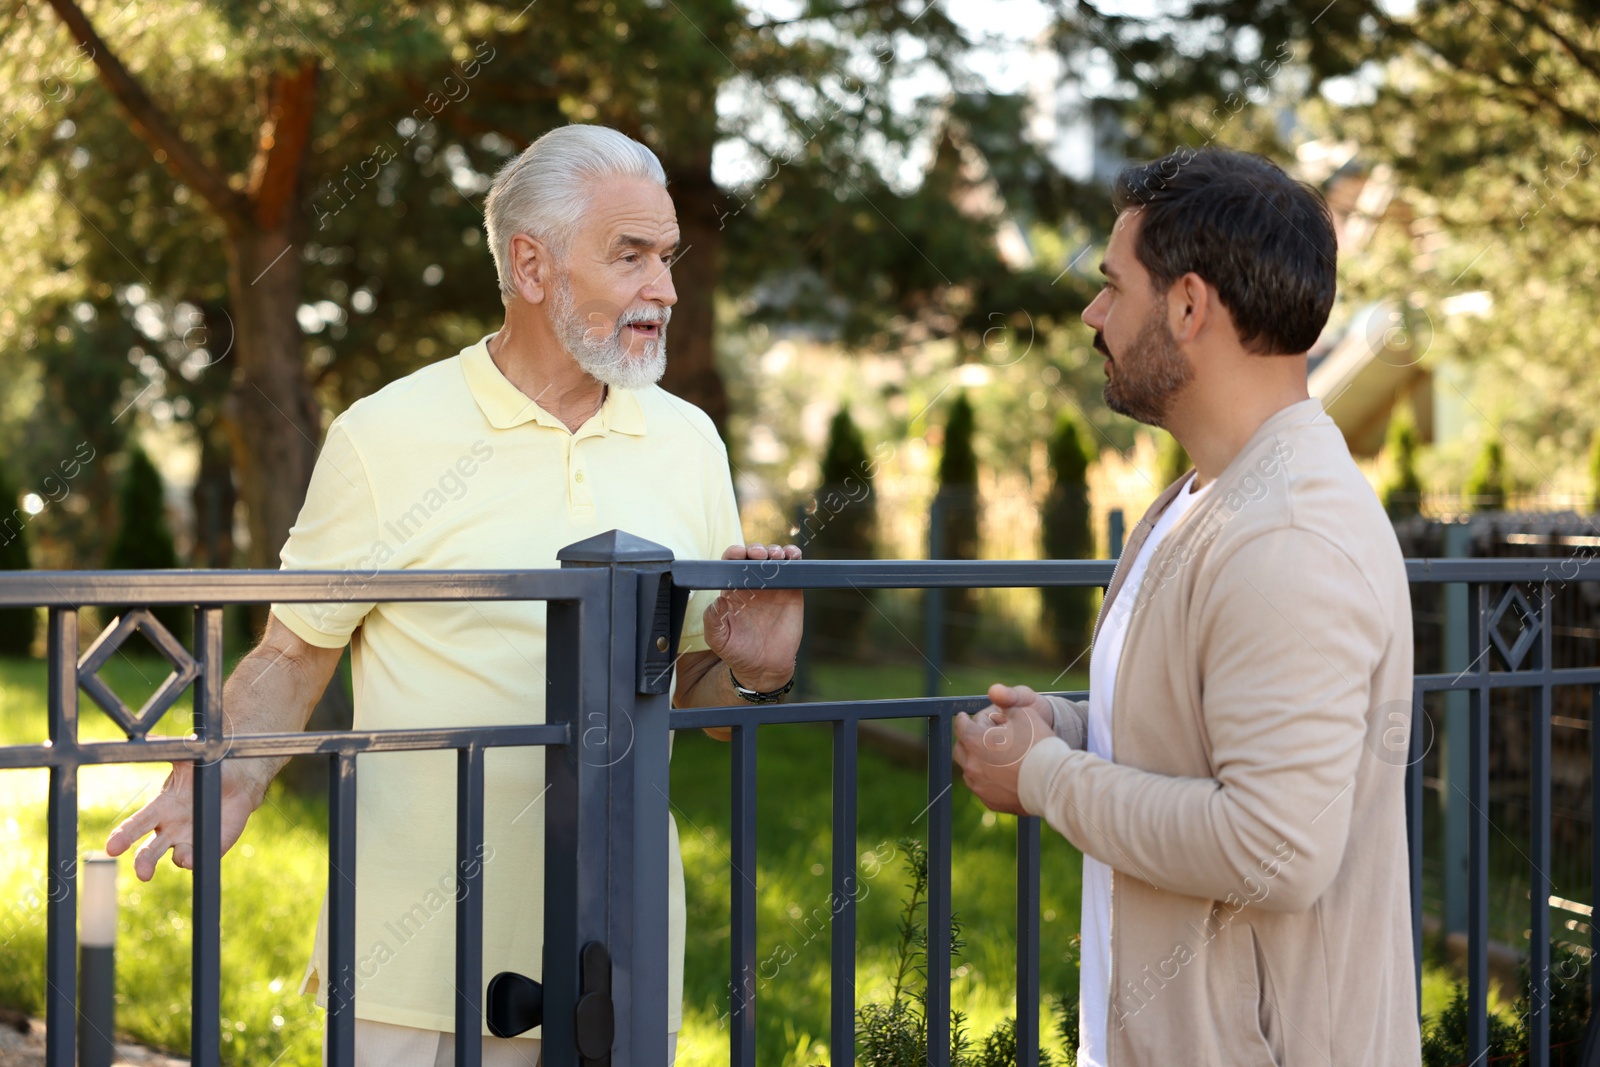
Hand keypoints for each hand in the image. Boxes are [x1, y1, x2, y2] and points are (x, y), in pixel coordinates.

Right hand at [106, 761, 261, 880]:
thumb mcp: (188, 761)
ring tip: (183, 855)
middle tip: (142, 872)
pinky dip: (198, 858)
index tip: (112, 848)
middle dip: (143, 861)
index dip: (123, 837)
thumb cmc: (206, 771)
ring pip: (176, 857)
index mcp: (160, 809)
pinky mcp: (209, 847)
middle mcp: (169, 830)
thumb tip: (150, 737)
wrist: (238, 782)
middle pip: (149, 851)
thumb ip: (170, 752)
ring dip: (179, 857)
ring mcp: (189, 840)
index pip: (135, 825)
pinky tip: (197, 855)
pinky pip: (201, 857)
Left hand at [704, 542, 802, 692]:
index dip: (734, 554)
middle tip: (759, 555)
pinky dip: (794, 558)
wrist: (765, 668)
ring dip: (775, 550)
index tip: (738, 553)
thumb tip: (715, 601)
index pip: (731, 564)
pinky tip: (793, 557)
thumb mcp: (719, 639)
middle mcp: (752, 584)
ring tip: (777, 556)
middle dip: (756, 549)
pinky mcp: (792, 592)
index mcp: (733, 590)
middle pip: (753, 557)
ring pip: (774, 559)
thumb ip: (712, 620)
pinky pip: (794, 570)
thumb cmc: (737, 652)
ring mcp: (773, 586)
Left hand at [952, 683, 1055, 814]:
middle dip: (967, 740)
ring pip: (969, 771)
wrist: (1053, 781)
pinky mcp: (990, 802)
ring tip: (990, 757)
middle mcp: (972, 766)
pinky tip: (999, 775)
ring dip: (975, 761)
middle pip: (961, 749)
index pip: (961, 725)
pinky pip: (982, 788)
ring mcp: (980, 787)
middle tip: (979, 736)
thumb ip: (1003, 707)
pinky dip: (987, 780)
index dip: (965, 719)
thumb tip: (994, 707)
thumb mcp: (1022, 712)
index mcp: (975, 741)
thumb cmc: (1038, 744)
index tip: (965, 717)